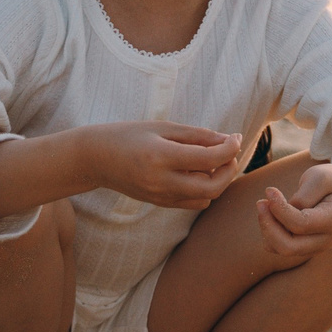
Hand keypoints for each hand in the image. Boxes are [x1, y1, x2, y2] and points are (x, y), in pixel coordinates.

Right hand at [79, 121, 248, 210]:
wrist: (96, 158)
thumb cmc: (130, 135)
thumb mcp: (163, 127)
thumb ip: (198, 135)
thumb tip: (229, 141)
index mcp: (161, 157)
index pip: (209, 159)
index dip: (230, 148)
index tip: (235, 136)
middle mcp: (161, 182)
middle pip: (212, 187)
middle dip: (229, 170)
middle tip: (230, 152)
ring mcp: (159, 196)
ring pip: (205, 198)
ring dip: (217, 181)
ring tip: (212, 160)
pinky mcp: (159, 203)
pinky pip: (192, 202)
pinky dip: (203, 189)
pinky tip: (197, 171)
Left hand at [256, 160, 331, 264]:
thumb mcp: (322, 177)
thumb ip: (304, 194)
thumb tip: (280, 210)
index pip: (300, 224)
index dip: (280, 209)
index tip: (269, 190)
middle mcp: (326, 240)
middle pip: (288, 246)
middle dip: (268, 226)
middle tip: (261, 202)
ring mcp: (315, 248)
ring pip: (281, 249)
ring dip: (267, 228)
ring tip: (265, 204)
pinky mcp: (304, 248)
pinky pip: (278, 248)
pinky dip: (269, 233)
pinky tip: (271, 214)